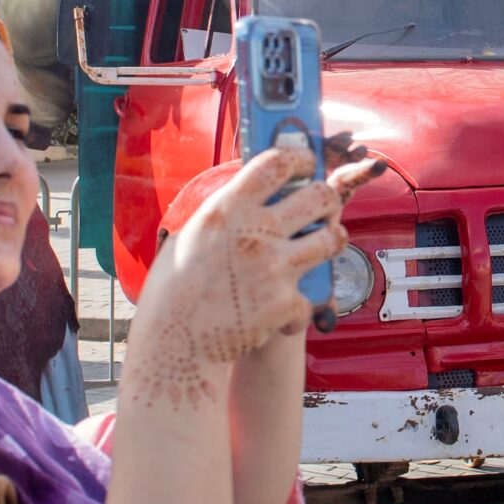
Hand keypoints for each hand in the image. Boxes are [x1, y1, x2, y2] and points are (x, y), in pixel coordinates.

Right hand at [138, 146, 351, 363]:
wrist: (174, 346)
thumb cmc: (172, 293)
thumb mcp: (189, 237)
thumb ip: (223, 217)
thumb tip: (245, 198)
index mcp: (227, 209)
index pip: (276, 163)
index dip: (300, 158)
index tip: (306, 162)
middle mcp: (255, 232)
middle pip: (319, 196)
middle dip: (328, 198)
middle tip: (323, 207)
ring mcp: (275, 268)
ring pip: (332, 240)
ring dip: (331, 241)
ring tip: (323, 246)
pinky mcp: (286, 303)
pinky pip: (310, 298)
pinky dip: (297, 310)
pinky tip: (281, 316)